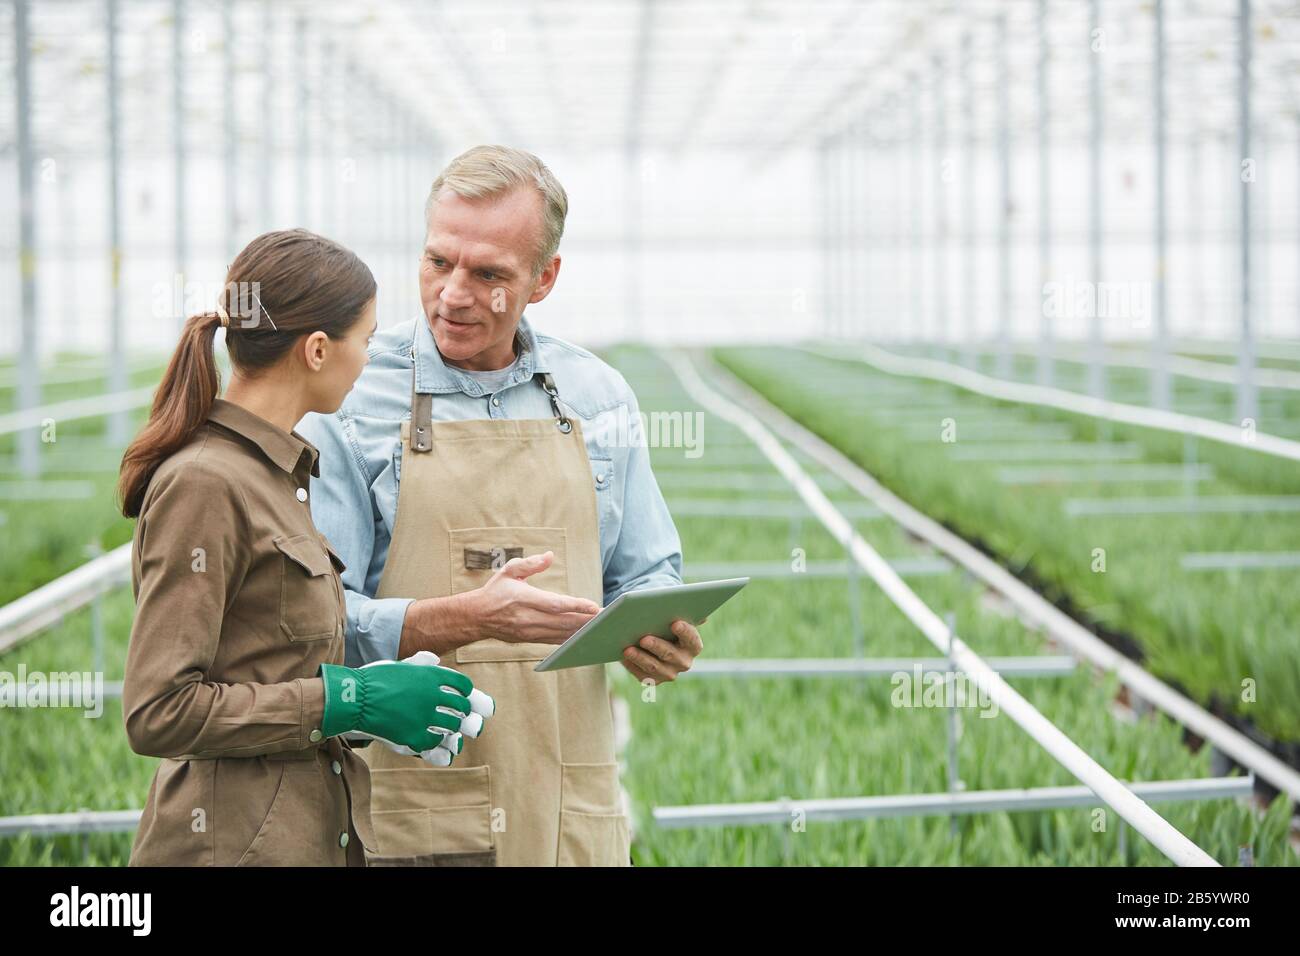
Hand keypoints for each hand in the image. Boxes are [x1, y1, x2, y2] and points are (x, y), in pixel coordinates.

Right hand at [320, 653, 493, 765]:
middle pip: (462, 707)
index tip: (463, 696)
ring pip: (452, 726)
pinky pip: (435, 742)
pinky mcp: (414, 737)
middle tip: (458, 715)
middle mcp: (432, 695)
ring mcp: (424, 717)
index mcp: (431, 676)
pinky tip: (428, 737)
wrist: (354, 699)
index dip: (466, 692)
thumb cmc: (375, 680)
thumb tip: (435, 660)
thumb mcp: (400, 666)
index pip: (463, 685)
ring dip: (451, 727)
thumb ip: (421, 663)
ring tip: (445, 728)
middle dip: (462, 712)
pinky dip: (434, 741)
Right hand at [464, 551, 600, 645]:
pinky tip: (585, 637)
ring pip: (560, 634)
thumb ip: (530, 563)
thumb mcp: (509, 571)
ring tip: (601, 628)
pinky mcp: (530, 640)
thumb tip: (550, 556)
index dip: (575, 606)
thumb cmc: (495, 591)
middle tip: (608, 618)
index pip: (554, 604)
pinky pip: (554, 641)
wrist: (476, 617)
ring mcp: (528, 632)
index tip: (593, 606)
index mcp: (523, 599)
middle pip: (562, 622)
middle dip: (586, 620)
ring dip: (582, 632)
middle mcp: (527, 618)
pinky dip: (571, 640)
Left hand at [622, 618, 702, 683]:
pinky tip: (623, 657)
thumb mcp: (672, 615)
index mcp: (693, 645)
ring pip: (654, 667)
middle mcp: (684, 662)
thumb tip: (697, 612)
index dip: (685, 631)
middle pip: (670, 654)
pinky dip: (632, 665)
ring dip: (640, 658)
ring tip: (627, 649)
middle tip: (644, 638)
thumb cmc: (664, 623)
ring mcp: (669, 673)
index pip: (692, 639)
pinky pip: (642, 675)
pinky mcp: (654, 680)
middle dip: (657, 646)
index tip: (675, 623)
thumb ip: (680, 611)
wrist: (653, 637)